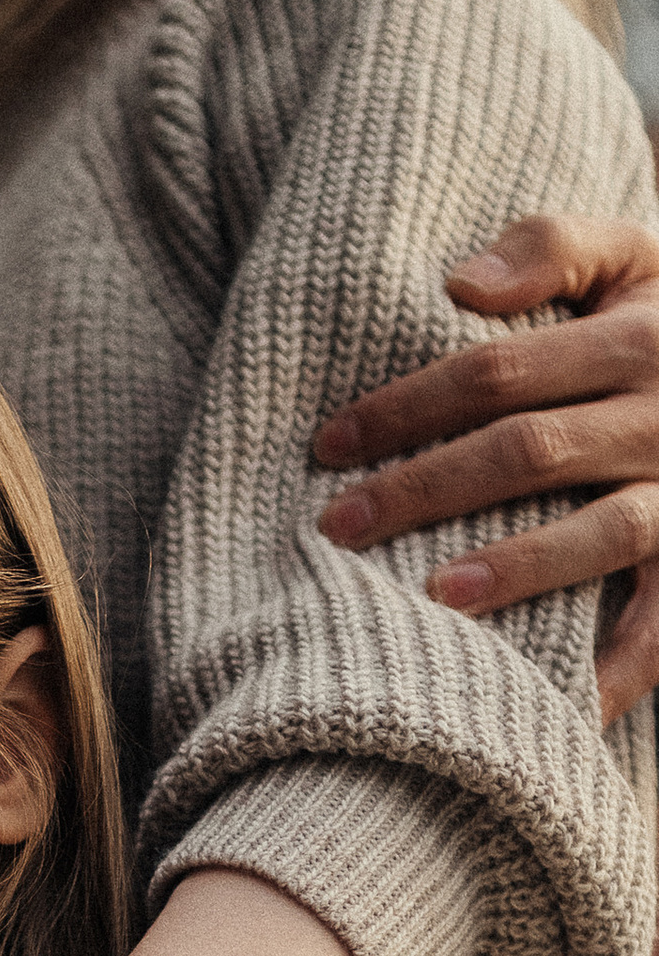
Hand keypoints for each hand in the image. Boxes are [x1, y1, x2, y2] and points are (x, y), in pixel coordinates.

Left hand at [315, 213, 658, 721]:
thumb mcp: (630, 256)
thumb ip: (552, 248)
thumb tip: (460, 284)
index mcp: (634, 338)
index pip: (497, 373)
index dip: (406, 408)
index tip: (328, 446)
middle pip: (530, 452)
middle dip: (427, 490)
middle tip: (340, 527)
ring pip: (602, 534)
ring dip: (518, 569)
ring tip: (433, 597)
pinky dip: (621, 671)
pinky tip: (559, 707)